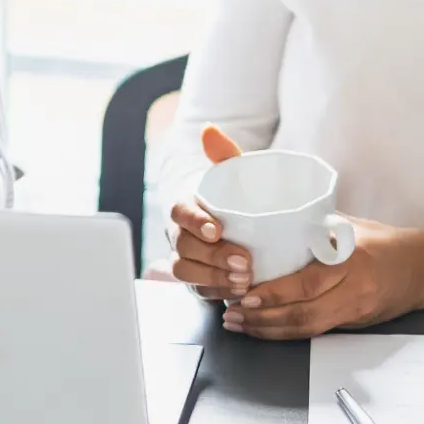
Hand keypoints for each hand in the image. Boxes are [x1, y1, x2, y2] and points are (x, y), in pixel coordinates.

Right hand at [168, 125, 253, 301]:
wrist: (231, 220)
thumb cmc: (230, 194)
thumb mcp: (231, 172)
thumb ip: (224, 153)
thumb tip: (210, 130)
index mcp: (185, 204)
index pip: (180, 211)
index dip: (195, 221)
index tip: (216, 229)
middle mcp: (179, 233)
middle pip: (184, 247)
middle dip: (214, 257)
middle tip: (244, 262)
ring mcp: (185, 258)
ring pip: (186, 272)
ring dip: (214, 279)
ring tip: (244, 281)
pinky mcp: (195, 280)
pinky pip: (198, 290)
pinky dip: (217, 293)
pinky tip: (238, 293)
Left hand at [223, 219, 423, 340]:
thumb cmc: (386, 241)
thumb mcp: (352, 226)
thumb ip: (316, 226)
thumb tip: (271, 221)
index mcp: (351, 258)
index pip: (308, 282)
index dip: (274, 293)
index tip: (245, 293)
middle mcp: (354, 287)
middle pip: (303, 312)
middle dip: (262, 318)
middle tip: (232, 314)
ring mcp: (356, 308)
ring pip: (307, 328)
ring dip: (270, 330)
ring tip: (240, 325)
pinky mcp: (356, 322)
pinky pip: (318, 331)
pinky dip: (288, 332)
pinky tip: (267, 329)